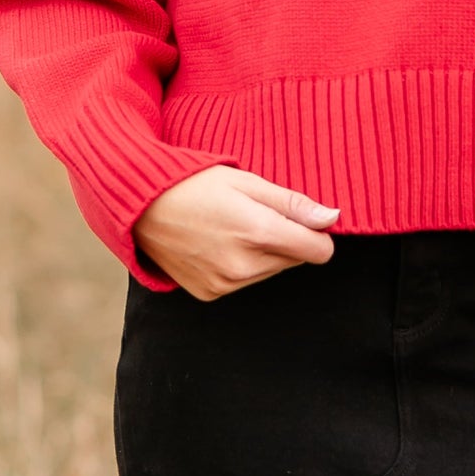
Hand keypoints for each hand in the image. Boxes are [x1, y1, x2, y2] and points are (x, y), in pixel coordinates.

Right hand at [133, 165, 339, 301]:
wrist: (141, 206)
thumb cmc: (194, 185)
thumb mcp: (247, 182)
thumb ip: (292, 203)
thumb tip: (332, 218)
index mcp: (258, 233)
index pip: (319, 251)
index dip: (316, 232)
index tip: (301, 218)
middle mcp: (243, 266)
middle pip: (294, 260)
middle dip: (286, 238)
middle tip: (253, 214)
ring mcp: (225, 284)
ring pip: (270, 272)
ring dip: (263, 253)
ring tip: (232, 227)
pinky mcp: (210, 293)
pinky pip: (244, 282)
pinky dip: (240, 265)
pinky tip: (218, 244)